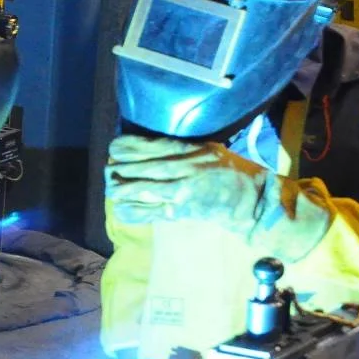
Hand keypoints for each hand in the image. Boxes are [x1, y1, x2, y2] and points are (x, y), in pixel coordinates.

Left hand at [105, 135, 276, 232]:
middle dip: (123, 169)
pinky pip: (153, 212)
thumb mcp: (208, 151)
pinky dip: (135, 212)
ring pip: (146, 189)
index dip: (131, 147)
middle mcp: (186, 169)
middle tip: (108, 169)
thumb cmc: (230, 172)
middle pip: (146, 167)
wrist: (249, 201)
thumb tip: (149, 148)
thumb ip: (182, 149)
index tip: (114, 147)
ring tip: (111, 188)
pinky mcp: (182, 212)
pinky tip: (121, 210)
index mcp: (192, 151)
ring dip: (125, 189)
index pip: (155, 146)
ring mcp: (183, 192)